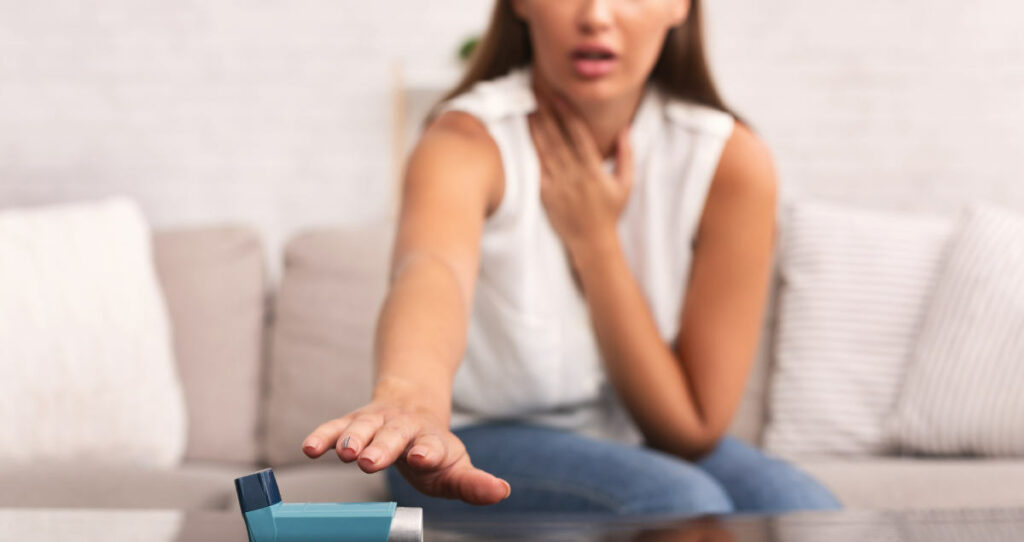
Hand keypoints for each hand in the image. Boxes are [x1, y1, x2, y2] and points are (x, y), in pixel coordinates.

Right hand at [301, 398, 510, 504]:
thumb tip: (502, 491)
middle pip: (393, 435)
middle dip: (381, 447)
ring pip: (363, 427)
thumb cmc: (434, 450)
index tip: (423, 458)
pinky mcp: (353, 421)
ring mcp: (377, 422)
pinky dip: (323, 436)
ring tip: (344, 453)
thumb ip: (473, 484)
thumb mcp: (455, 467)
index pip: (431, 445)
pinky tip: (309, 448)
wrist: (414, 405)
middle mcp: (404, 427)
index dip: (427, 452)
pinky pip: (335, 427)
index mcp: (432, 441)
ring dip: (352, 439)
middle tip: (368, 461)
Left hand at [527, 88, 633, 256]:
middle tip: (536, 91)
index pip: (578, 135)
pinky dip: (530, 150)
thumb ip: (627, 154)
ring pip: (543, 150)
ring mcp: (558, 185)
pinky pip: (536, 168)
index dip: (567, 113)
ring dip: (535, 127)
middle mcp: (574, 175)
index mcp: (594, 170)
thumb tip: (625, 128)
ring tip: (528, 106)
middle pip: (556, 137)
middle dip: (546, 113)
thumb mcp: (626, 183)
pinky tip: (525, 135)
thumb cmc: (610, 211)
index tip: (559, 95)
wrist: (592, 241)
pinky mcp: (545, 194)